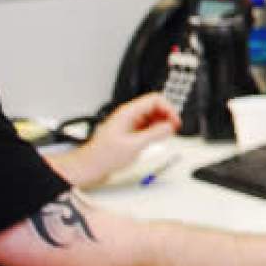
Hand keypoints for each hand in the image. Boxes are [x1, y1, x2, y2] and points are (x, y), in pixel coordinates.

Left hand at [64, 94, 180, 185]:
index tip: (174, 121)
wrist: (90, 166)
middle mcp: (128, 115)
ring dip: (162, 123)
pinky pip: (147, 125)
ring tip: (166, 134)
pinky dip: (155, 130)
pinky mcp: (130, 131)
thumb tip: (169, 126)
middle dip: (167, 115)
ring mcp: (129, 122)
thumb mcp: (134, 145)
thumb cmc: (104, 156)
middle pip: (155, 105)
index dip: (168, 109)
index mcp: (128, 113)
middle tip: (173, 128)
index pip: (154, 99)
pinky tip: (157, 139)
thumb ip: (154, 134)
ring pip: (152, 115)